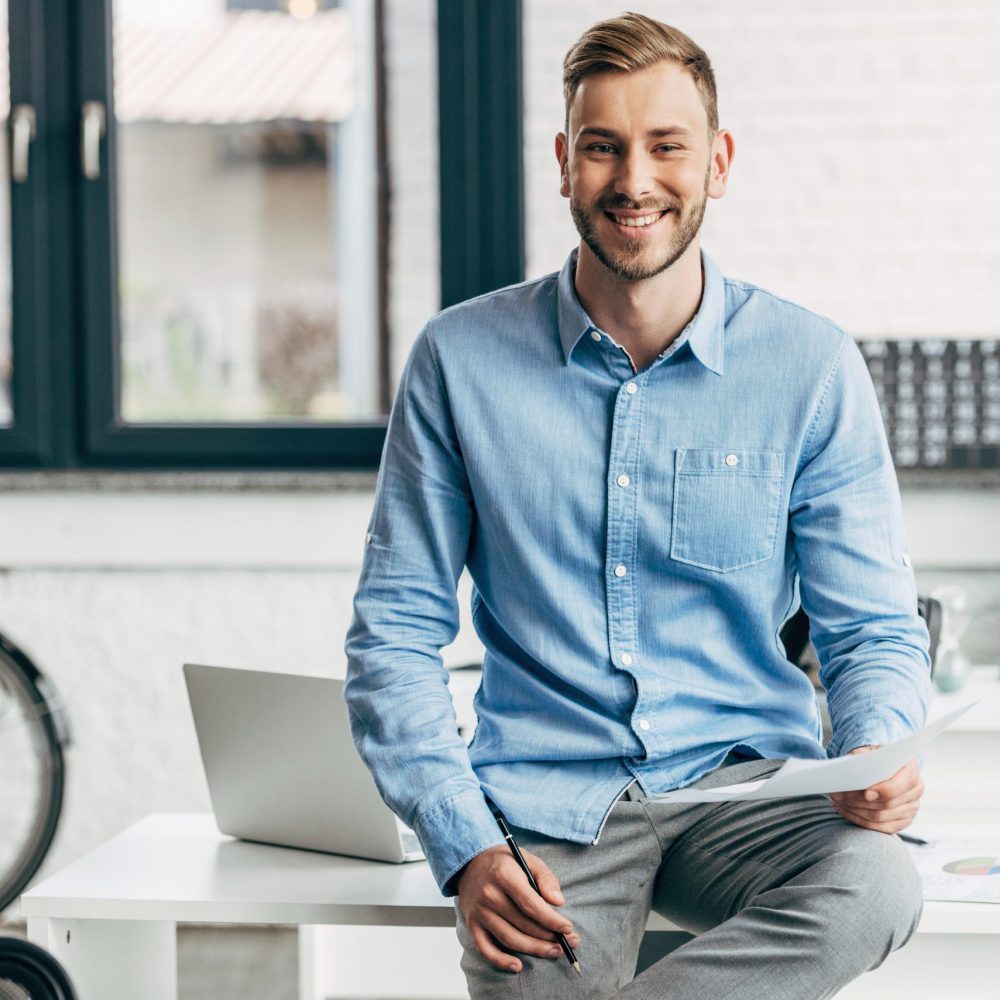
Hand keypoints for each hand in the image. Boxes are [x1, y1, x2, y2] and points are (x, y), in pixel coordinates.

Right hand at [456, 844, 579, 973]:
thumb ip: (545, 878)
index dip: (551, 920)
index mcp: (504, 875)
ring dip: (534, 949)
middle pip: (523, 924)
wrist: (470, 862)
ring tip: (553, 952)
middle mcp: (489, 895)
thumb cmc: (505, 862)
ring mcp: (479, 912)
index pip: (531, 904)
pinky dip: (501, 961)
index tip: (568, 928)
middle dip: (549, 937)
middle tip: (568, 942)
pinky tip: (518, 966)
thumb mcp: (528, 859)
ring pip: (510, 939)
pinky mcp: (472, 925)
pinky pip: (485, 949)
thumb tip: (559, 902)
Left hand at [829, 745, 923, 833]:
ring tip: (838, 801)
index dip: (883, 790)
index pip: (900, 784)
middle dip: (859, 801)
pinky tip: (845, 811)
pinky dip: (860, 820)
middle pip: (888, 803)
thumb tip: (851, 771)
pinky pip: (881, 827)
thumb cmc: (871, 756)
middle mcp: (916, 788)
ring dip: (855, 811)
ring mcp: (912, 806)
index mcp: (911, 767)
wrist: (878, 765)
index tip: (865, 793)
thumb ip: (861, 758)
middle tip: (837, 795)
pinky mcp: (903, 820)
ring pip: (882, 817)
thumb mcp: (866, 751)